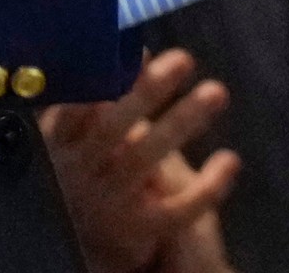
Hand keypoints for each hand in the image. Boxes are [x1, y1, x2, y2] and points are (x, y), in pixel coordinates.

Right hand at [41, 49, 240, 272]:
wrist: (90, 238)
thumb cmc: (91, 165)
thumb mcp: (84, 132)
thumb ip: (103, 96)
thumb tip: (137, 51)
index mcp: (59, 140)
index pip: (73, 104)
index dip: (99, 78)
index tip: (133, 50)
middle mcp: (77, 170)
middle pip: (111, 127)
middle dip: (147, 91)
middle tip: (183, 58)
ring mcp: (106, 201)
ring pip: (144, 160)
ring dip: (181, 122)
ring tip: (216, 91)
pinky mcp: (138, 229)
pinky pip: (176, 210)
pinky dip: (205, 187)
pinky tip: (229, 160)